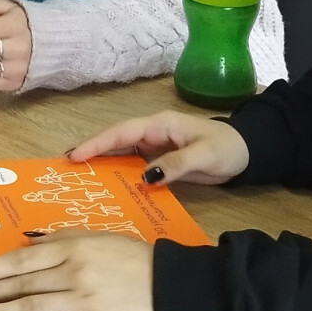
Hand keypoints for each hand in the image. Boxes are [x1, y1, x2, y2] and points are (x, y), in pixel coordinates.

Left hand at [0, 233, 156, 310]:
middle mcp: (73, 273)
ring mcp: (84, 302)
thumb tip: (25, 241)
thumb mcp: (97, 236)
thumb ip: (60, 238)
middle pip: (21, 284)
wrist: (173, 285)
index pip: (20, 259)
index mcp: (72, 249)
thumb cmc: (132, 258)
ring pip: (32, 307)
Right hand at [66, 109, 250, 186]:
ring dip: (101, 163)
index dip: (97, 143)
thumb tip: (144, 177)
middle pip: (115, 141)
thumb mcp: (203, 155)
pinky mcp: (159, 161)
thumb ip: (175, 165)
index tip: (74, 156)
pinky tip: (107, 184)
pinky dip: (118, 173)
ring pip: (121, 153)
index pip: (121, 132)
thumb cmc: (226, 148)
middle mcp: (152, 133)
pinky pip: (133, 166)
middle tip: (64, 168)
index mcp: (159, 125)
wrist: (247, 153)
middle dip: (90, 151)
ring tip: (78, 177)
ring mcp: (154, 147)